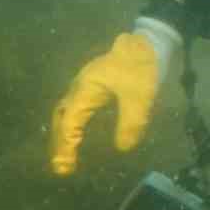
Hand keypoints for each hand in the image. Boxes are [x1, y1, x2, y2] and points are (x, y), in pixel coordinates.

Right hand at [49, 33, 161, 176]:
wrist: (150, 42)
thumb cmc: (142, 67)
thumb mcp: (140, 96)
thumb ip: (131, 122)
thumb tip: (122, 148)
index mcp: (85, 89)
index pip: (69, 123)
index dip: (66, 146)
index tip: (64, 167)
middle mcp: (79, 87)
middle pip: (61, 118)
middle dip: (59, 142)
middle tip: (61, 167)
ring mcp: (86, 85)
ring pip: (67, 112)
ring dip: (64, 133)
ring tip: (67, 156)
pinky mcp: (96, 85)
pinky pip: (78, 108)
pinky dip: (74, 124)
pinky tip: (81, 136)